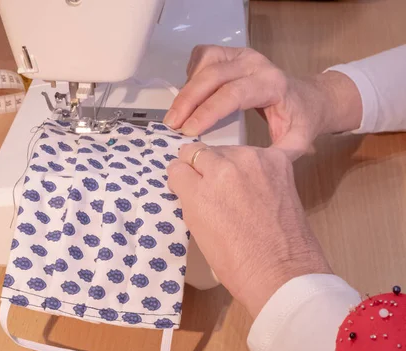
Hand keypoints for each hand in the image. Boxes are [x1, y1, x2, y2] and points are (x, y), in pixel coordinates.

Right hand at [164, 46, 361, 159]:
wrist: (308, 98)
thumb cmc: (299, 120)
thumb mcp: (297, 142)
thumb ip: (278, 154)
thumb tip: (248, 167)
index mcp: (272, 84)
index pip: (232, 94)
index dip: (207, 112)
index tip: (188, 131)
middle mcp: (256, 64)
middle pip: (213, 76)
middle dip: (188, 100)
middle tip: (172, 124)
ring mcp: (242, 56)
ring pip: (206, 61)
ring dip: (187, 87)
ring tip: (177, 113)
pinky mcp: (231, 53)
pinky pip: (204, 55)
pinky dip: (191, 72)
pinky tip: (187, 94)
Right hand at [167, 143, 331, 316]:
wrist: (281, 273)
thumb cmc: (235, 262)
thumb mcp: (197, 229)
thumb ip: (189, 198)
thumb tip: (188, 181)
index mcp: (199, 190)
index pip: (177, 167)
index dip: (182, 178)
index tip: (189, 187)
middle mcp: (224, 168)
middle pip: (200, 152)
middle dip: (202, 168)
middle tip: (214, 190)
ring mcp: (253, 160)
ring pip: (228, 150)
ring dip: (229, 163)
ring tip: (240, 190)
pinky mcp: (279, 161)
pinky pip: (265, 148)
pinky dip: (263, 156)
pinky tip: (262, 172)